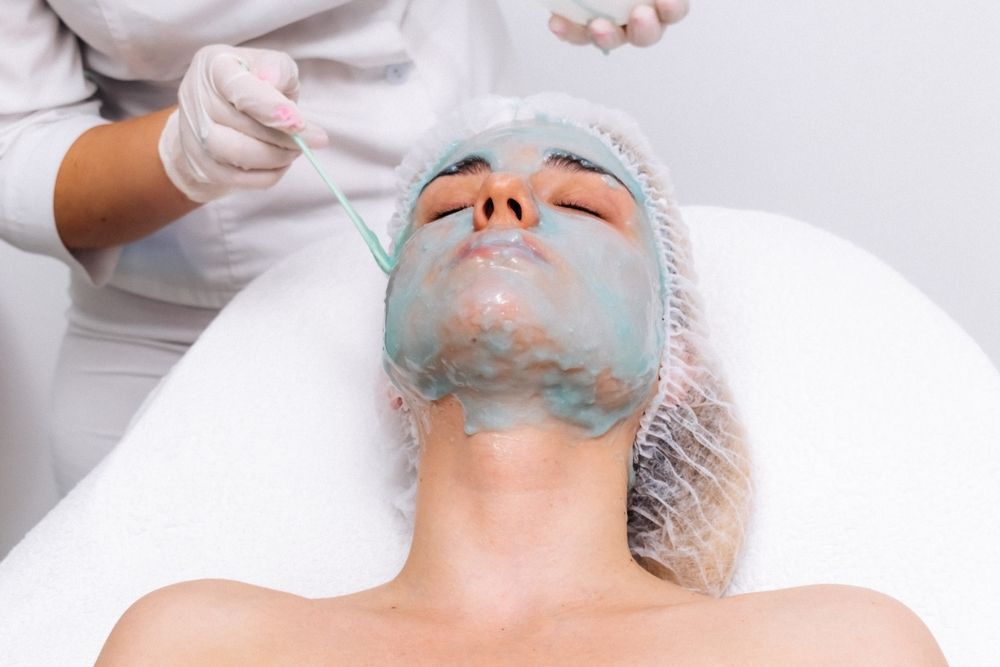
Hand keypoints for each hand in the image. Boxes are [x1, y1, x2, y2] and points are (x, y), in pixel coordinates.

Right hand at [159, 44, 328, 202]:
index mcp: (214, 66)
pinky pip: (240, 180)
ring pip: (240, 156)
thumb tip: (273, 81)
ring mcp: (195, 135)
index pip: (240, 90)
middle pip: (243, 127)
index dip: (272, 109)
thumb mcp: (270, 65)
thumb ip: (277, 69)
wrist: (218, 111)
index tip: (300, 124)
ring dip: (278, 157)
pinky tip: (280, 161)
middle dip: (286, 137)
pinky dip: (269, 174)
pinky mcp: (203, 165)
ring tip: (296, 149)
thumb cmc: (252, 83)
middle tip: (313, 139)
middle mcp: (196, 99)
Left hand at [548, 0, 689, 49]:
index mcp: (658, 0)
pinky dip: (568, 29)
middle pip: (647, 33)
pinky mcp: (585, 27)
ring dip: (607, 36)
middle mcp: (639, 15)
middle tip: (640, 15)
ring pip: (612, 38)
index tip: (665, 1)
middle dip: (646, 29)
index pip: (674, 9)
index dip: (673, 8)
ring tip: (597, 27)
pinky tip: (556, 23)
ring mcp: (612, 24)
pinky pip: (578, 33)